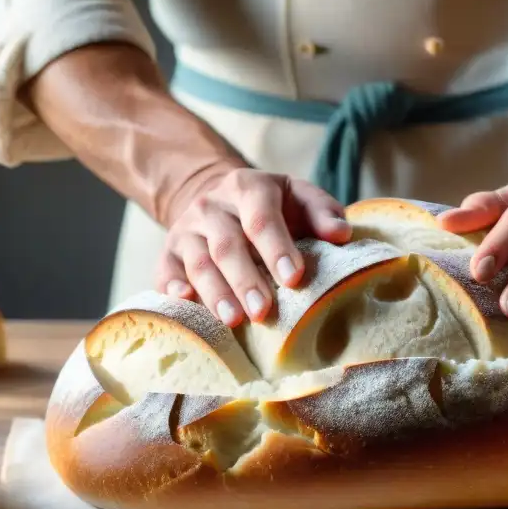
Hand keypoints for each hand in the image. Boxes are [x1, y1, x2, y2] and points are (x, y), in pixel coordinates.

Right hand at [156, 168, 351, 326]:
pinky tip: (186, 304)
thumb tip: (342, 234)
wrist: (222, 203)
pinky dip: (173, 289)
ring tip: (233, 321)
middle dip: (245, 280)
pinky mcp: (168, 252)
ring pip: (197, 263)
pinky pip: (166, 272)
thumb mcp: (299, 198)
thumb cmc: (272, 209)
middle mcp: (211, 206)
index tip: (294, 279)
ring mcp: (185, 230)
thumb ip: (322, 213)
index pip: (261, 218)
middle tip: (263, 312)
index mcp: (248, 187)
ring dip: (215, 294)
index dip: (277, 248)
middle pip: (227, 245)